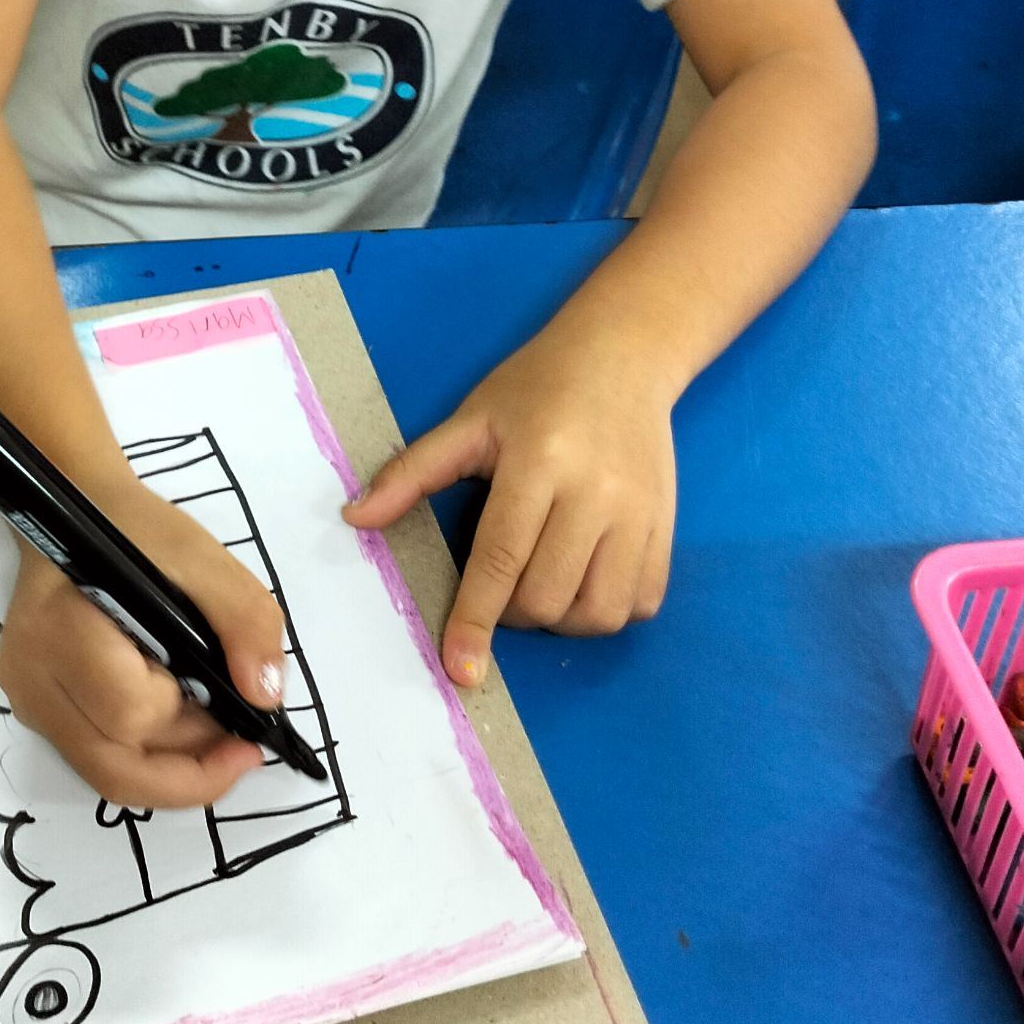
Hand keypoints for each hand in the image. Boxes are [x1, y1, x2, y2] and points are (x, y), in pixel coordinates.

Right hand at [0, 479, 285, 809]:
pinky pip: (98, 756)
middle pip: (113, 767)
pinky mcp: (38, 707)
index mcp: (60, 628)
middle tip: (244, 750)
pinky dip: (150, 755)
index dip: (193, 722)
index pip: (129, 712)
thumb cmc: (134, 528)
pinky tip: (186, 720)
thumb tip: (266, 696)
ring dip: (173, 765)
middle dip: (190, 773)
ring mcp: (29, 698)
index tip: (245, 713)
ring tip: (219, 728)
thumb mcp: (201, 556)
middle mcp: (32, 676)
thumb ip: (242, 618)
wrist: (78, 506)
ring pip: (107, 772)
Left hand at [344, 329, 676, 684]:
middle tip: (502, 584)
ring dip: (562, 621)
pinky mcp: (667, 527)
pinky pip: (641, 603)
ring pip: (599, 612)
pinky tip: (584, 581)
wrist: (623, 355)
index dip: (475, 619)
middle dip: (514, 613)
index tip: (460, 668)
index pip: (501, 558)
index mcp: (539, 462)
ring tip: (543, 586)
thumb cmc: (537, 387)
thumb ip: (412, 473)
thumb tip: (355, 519)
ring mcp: (639, 513)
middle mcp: (595, 493)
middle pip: (548, 596)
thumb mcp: (470, 420)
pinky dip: (607, 611)